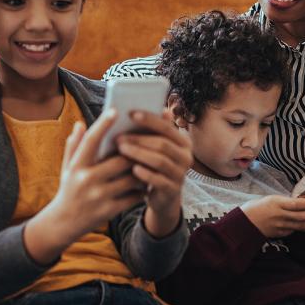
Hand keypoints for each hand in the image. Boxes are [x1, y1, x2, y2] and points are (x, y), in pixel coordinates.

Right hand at [24, 109, 145, 263]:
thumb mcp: (66, 167)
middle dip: (135, 152)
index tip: (115, 110)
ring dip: (142, 170)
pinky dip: (141, 189)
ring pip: (131, 178)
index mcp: (76, 165)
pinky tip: (145, 184)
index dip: (103, 125)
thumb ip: (74, 146)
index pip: (90, 141)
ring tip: (150, 163)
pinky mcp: (109, 211)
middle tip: (147, 142)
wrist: (63, 223)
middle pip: (120, 160)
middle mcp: (87, 180)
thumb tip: (80, 123)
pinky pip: (133, 196)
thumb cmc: (68, 189)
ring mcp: (98, 196)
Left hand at [116, 110, 193, 236]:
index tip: (130, 113)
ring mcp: (181, 174)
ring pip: (160, 160)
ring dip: (138, 154)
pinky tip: (133, 169)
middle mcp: (186, 157)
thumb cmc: (154, 166)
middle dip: (139, 139)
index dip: (149, 119)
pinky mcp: (173, 190)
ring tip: (121, 150)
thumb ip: (152, 131)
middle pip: (162, 144)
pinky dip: (145, 174)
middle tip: (118, 137)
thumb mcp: (155, 148)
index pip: (167, 127)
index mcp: (183, 142)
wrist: (162, 197)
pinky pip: (159, 180)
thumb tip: (143, 108)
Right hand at [240, 193, 304, 237]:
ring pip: (302, 225)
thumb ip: (285, 201)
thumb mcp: (270, 199)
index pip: (295, 204)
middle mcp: (280, 215)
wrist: (245, 223)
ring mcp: (281, 226)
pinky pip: (295, 230)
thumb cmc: (256, 208)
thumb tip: (302, 201)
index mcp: (276, 203)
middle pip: (302, 216)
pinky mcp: (281, 233)